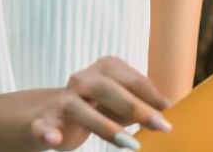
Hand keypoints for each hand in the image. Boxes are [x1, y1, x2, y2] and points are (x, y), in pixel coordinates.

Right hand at [26, 56, 173, 149]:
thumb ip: (142, 104)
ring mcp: (62, 99)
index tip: (169, 115)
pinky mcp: (43, 120)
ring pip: (80, 109)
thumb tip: (168, 108)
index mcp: (106, 69)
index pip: (133, 81)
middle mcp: (83, 79)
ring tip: (128, 143)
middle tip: (159, 126)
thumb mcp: (120, 104)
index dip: (152, 98)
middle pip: (110, 89)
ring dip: (105, 126)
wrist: (49, 114)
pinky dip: (47, 132)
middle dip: (136, 108)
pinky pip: (43, 125)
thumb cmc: (96, 107)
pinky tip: (54, 139)